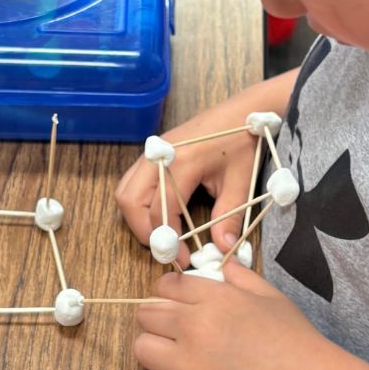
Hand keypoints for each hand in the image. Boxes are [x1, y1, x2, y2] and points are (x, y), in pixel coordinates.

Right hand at [114, 113, 260, 266]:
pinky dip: (138, 204)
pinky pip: (132, 182)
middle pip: (130, 202)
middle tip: (167, 250)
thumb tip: (222, 249)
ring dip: (137, 218)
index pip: (160, 211)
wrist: (243, 111)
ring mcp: (152, 152)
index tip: (183, 258)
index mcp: (181, 161)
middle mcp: (158, 155)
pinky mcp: (153, 153)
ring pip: (125, 192)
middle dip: (144, 231)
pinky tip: (162, 216)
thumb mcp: (240, 183)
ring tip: (163, 235)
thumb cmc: (243, 141)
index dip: (169, 241)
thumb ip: (229, 218)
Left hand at [133, 262, 326, 369]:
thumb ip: (240, 278)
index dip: (169, 292)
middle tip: (174, 327)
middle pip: (146, 313)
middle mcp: (194, 327)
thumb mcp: (270, 297)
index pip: (165, 286)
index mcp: (214, 299)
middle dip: (157, 317)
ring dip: (154, 346)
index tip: (177, 301)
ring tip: (174, 351)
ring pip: (142, 347)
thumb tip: (223, 268)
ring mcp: (187, 363)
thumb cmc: (295, 342)